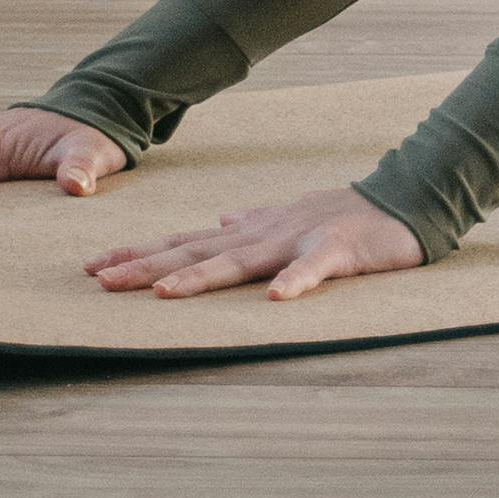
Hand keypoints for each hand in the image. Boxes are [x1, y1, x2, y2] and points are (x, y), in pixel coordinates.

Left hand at [82, 181, 428, 301]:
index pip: (186, 241)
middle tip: (101, 280)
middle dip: (148, 266)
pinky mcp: (336, 251)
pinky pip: (312, 270)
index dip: (141, 253)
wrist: (402, 199)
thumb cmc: (344, 215)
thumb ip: (251, 220)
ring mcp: (297, 240)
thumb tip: (220, 218)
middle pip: (198, 251)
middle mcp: (263, 233)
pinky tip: (274, 299)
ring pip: (241, 261)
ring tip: (163, 294)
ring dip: (201, 275)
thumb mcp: (289, 216)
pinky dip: (293, 282)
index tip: (97, 265)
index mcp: (251, 230)